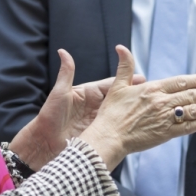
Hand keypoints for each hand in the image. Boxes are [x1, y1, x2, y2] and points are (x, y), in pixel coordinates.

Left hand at [9, 49, 146, 169]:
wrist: (43, 144)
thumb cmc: (48, 117)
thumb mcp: (59, 93)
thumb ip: (66, 73)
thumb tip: (62, 51)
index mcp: (88, 93)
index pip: (111, 85)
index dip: (125, 82)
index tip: (141, 78)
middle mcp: (95, 106)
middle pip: (118, 99)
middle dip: (133, 95)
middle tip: (151, 92)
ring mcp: (98, 121)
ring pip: (118, 113)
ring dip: (132, 111)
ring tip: (149, 107)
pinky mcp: (98, 134)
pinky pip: (114, 128)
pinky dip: (125, 126)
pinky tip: (138, 125)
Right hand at [80, 46, 195, 170]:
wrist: (108, 137)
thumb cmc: (111, 113)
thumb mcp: (117, 86)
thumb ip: (125, 66)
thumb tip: (121, 47)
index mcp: (152, 89)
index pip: (180, 82)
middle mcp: (161, 102)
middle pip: (190, 95)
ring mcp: (165, 119)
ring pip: (192, 110)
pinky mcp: (165, 134)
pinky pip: (187, 128)